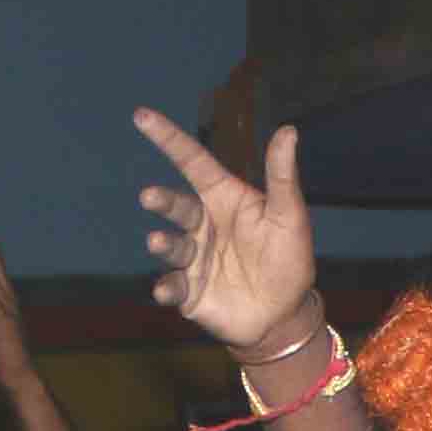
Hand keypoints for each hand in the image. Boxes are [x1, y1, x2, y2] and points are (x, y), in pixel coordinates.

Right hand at [131, 107, 322, 361]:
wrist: (284, 315)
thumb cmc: (288, 259)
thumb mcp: (289, 216)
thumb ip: (282, 177)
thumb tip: (288, 130)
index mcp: (223, 198)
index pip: (192, 162)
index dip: (168, 138)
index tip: (142, 115)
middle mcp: (203, 224)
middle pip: (177, 206)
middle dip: (162, 201)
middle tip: (149, 197)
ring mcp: (194, 258)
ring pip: (172, 245)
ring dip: (163, 243)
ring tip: (157, 242)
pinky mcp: (190, 291)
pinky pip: (173, 286)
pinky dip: (167, 288)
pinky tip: (165, 290)